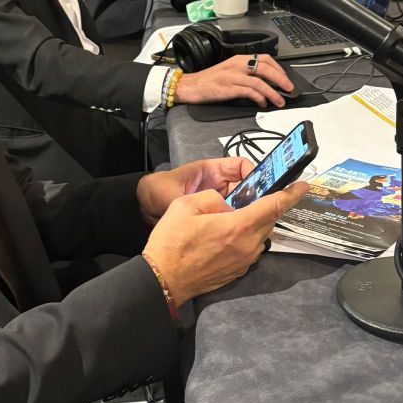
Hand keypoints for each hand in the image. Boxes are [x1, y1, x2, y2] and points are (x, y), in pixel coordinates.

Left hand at [137, 156, 252, 224]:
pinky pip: (233, 220)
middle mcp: (218, 186)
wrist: (141, 210)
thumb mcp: (169, 193)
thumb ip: (187, 202)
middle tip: (262, 213)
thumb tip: (207, 211)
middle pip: (247, 188)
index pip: (241, 167)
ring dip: (249, 214)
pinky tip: (240, 236)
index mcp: (211, 172)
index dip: (254, 174)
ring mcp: (217, 203)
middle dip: (256, 199)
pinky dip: (238, 226)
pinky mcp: (214, 219)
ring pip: (243, 206)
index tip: (259, 190)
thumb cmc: (154, 192)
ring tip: (253, 227)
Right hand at [143, 181, 309, 308]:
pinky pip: (250, 248)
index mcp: (238, 226)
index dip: (291, 194)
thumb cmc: (171, 242)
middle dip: (266, 207)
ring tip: (234, 217)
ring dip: (254, 223)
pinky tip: (225, 235)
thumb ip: (213, 198)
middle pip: (269, 221)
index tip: (303, 186)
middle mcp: (247, 245)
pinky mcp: (237, 272)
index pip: (274, 206)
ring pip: (260, 235)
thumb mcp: (186, 205)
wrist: (163, 280)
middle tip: (253, 197)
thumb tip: (226, 204)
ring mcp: (244, 261)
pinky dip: (245, 238)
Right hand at [175, 54, 292, 108]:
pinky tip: (262, 103)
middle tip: (288, 89)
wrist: (190, 86)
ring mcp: (233, 77)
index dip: (278, 68)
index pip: (264, 58)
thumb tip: (262, 82)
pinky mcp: (229, 88)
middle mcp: (237, 66)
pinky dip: (260, 98)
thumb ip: (244, 73)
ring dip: (273, 93)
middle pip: (265, 68)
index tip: (284, 77)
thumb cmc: (207, 81)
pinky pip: (250, 92)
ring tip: (279, 101)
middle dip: (280, 79)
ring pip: (260, 82)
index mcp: (238, 60)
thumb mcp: (228, 71)